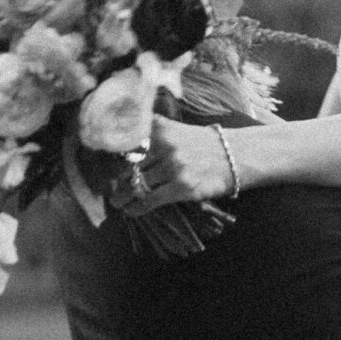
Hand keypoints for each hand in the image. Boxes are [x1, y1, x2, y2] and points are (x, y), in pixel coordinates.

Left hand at [115, 117, 237, 213]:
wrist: (234, 155)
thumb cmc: (202, 144)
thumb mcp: (176, 129)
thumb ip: (151, 133)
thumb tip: (123, 149)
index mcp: (160, 128)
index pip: (126, 143)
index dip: (112, 159)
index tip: (106, 169)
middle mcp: (165, 145)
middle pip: (129, 167)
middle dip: (117, 181)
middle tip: (111, 189)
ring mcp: (173, 166)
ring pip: (137, 185)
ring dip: (124, 197)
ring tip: (118, 202)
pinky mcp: (182, 187)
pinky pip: (150, 200)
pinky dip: (137, 208)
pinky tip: (131, 211)